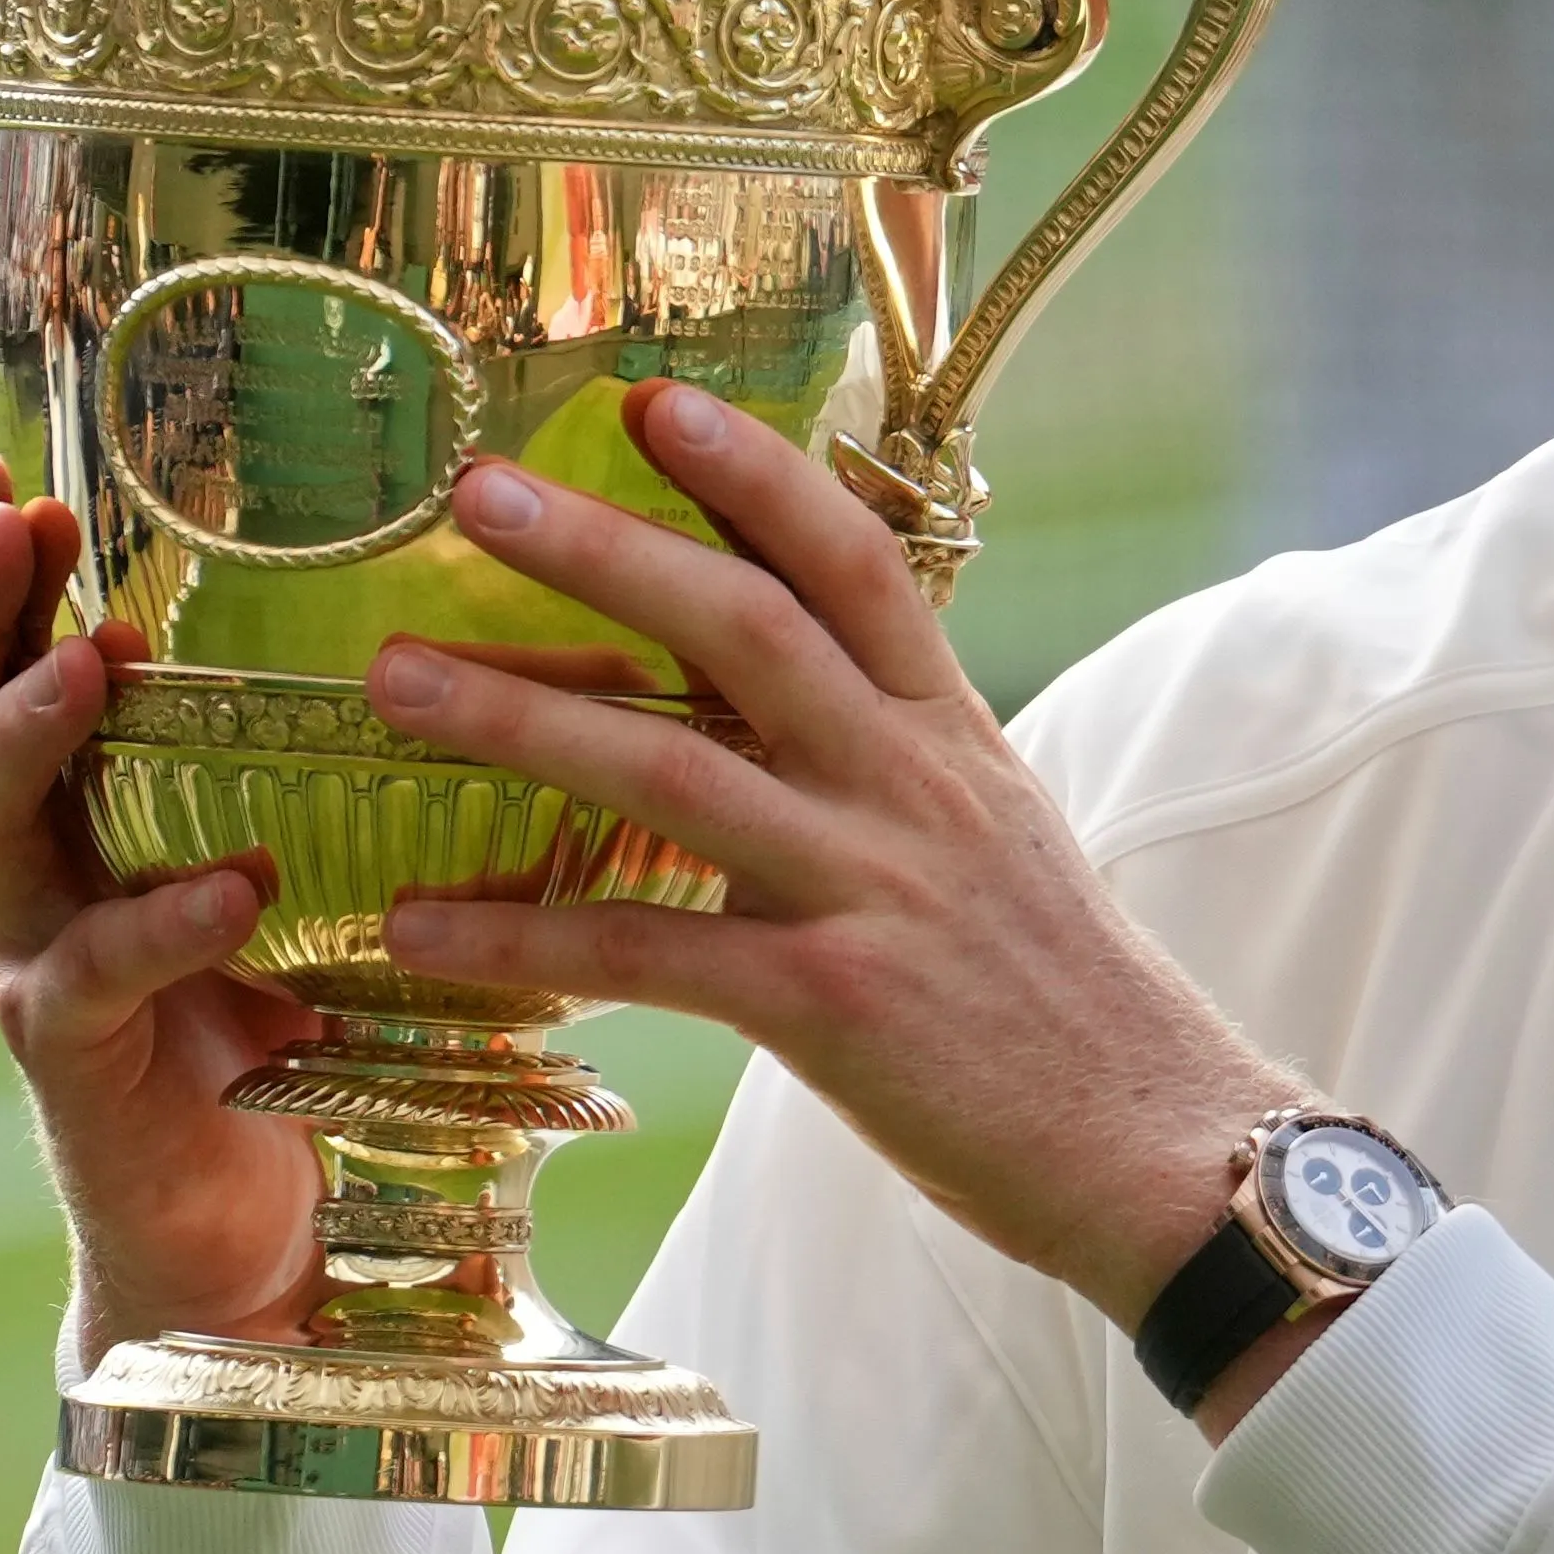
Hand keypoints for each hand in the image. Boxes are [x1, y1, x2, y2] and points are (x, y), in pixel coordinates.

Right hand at [0, 457, 324, 1378]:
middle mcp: (36, 865)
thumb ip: (365, 766)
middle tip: (2, 512)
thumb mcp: (326, 869)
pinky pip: (99, 972)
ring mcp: (40, 958)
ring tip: (88, 661)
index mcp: (88, 801)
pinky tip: (227, 885)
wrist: (258, 1236)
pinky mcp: (77, 1059)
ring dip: (28, 729)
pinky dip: (163, 920)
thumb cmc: (303, 1024)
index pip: (3, 652)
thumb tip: (522, 625)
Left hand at [366, 385, 1308, 1365]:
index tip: (654, 403)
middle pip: (748, 628)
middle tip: (478, 492)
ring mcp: (873, 889)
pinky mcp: (831, 1004)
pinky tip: (416, 925)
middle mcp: (915, 789)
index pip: (857, 564)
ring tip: (395, 676)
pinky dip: (522, 933)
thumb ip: (888, 767)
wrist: (1159, 1150)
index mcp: (956, 738)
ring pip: (675, 767)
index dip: (755, 474)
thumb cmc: (1064, 1008)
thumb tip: (774, 705)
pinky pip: (648, 950)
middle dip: (608, 549)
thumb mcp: (996, 844)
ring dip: (520, 716)